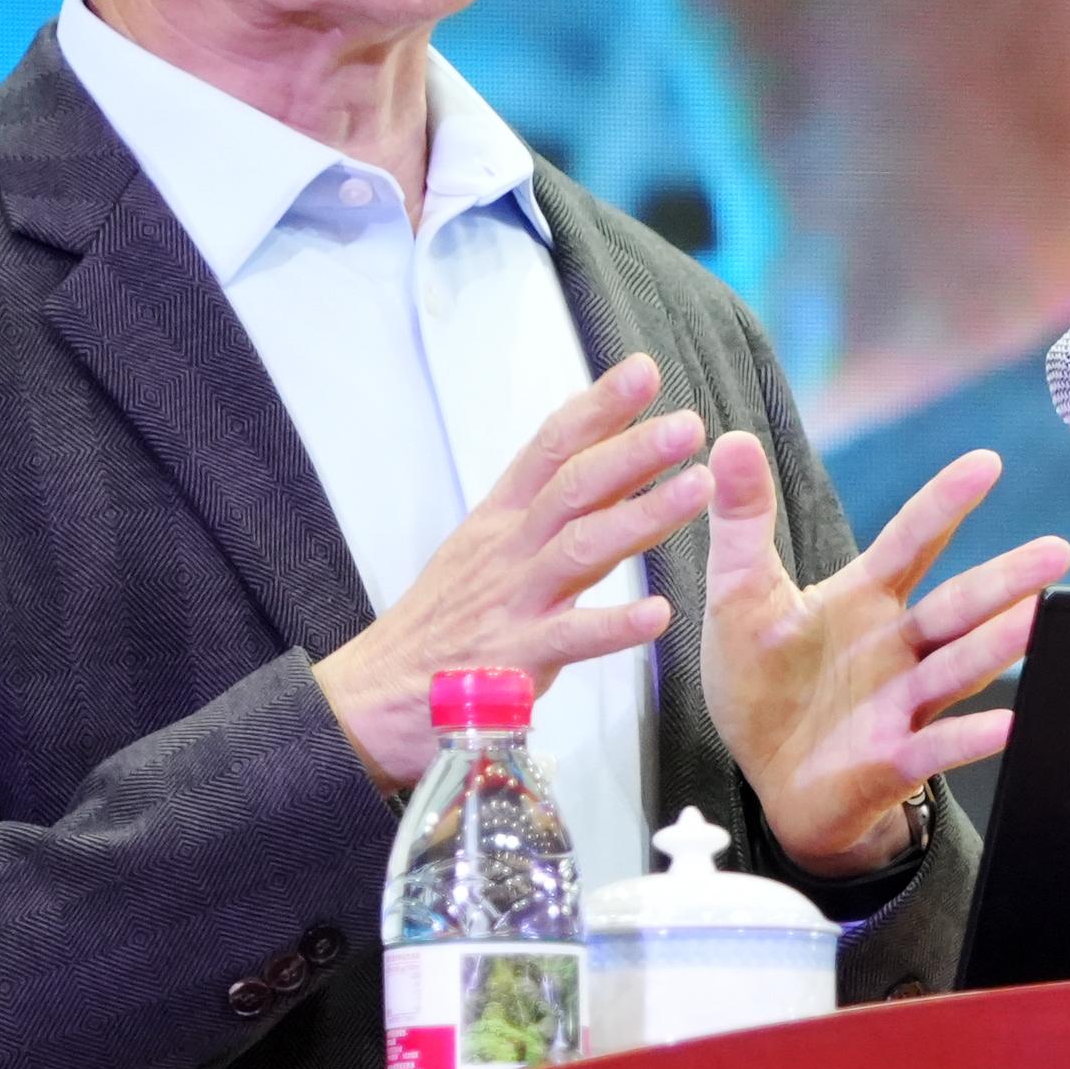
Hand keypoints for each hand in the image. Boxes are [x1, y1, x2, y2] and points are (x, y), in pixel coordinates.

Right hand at [311, 353, 704, 792]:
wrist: (372, 698)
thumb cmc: (441, 624)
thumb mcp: (484, 549)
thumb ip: (543, 505)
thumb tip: (593, 445)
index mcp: (499, 520)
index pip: (551, 448)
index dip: (598, 406)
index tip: (644, 370)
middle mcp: (507, 551)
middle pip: (574, 486)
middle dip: (633, 450)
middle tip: (689, 423)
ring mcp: (510, 603)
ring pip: (582, 548)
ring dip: (643, 516)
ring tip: (697, 490)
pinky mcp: (512, 660)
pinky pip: (570, 638)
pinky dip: (614, 625)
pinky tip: (658, 614)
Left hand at [698, 435, 1069, 876]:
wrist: (766, 777)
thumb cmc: (763, 684)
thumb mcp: (739, 597)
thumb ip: (743, 523)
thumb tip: (734, 441)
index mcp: (864, 599)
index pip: (911, 542)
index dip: (944, 504)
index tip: (986, 463)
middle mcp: (897, 647)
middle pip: (958, 606)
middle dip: (1006, 580)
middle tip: (1058, 552)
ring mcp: (902, 704)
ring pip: (958, 668)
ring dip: (997, 646)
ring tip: (1037, 621)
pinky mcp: (893, 759)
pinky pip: (936, 747)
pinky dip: (969, 737)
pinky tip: (1004, 725)